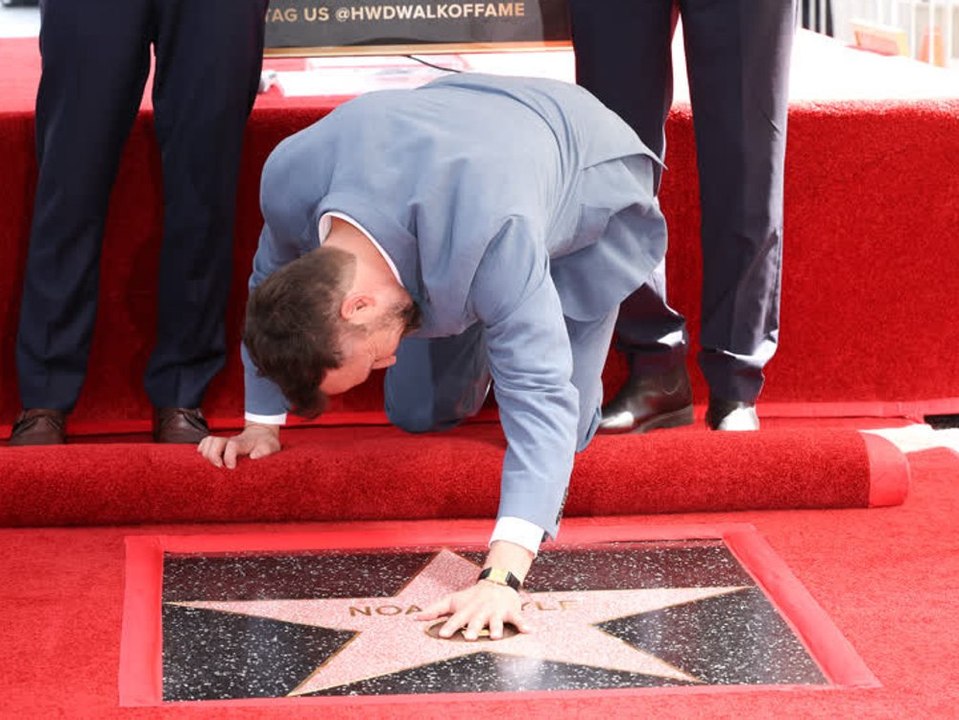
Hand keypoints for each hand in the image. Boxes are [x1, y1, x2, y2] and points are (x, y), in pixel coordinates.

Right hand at [197, 422, 280, 468]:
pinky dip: (202, 450)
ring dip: (206, 454)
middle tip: (220, 467)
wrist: (262, 433)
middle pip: (215, 441)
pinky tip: (205, 459)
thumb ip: (264, 451)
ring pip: (208, 442)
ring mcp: (224, 442)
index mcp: (244, 442)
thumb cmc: (266, 443)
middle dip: (213, 456)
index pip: (232, 445)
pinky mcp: (220, 445)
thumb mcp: (271, 447)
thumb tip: (254, 456)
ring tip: (213, 465)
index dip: (229, 456)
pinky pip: (206, 443)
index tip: (232, 467)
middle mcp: (231, 440)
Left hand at [415, 581, 530, 640]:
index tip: (443, 635)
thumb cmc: (471, 597)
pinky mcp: (511, 611)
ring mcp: (496, 611)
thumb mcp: (452, 600)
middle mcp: (481, 611)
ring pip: (496, 621)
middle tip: (469, 637)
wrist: (496, 581)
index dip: (450, 626)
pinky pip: (518, 619)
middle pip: (476, 621)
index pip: (457, 619)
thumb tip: (414, 618)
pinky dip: (524, 624)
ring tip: (495, 636)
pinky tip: (529, 631)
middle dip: (473, 628)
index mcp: (467, 610)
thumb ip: (434, 610)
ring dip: (496, 628)